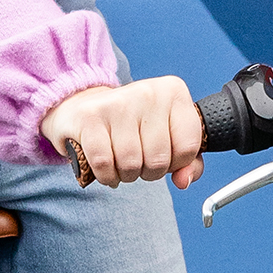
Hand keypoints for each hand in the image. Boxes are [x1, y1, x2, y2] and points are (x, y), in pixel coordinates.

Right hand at [40, 75, 205, 188]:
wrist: (85, 105)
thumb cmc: (133, 125)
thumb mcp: (168, 135)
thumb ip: (188, 161)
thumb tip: (183, 181)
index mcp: (174, 92)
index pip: (188, 147)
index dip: (176, 163)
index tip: (164, 154)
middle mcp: (149, 92)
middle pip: (159, 160)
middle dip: (148, 172)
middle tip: (138, 160)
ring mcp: (118, 102)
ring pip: (131, 164)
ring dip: (126, 175)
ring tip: (121, 161)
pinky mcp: (90, 116)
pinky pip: (104, 164)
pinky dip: (105, 175)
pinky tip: (105, 166)